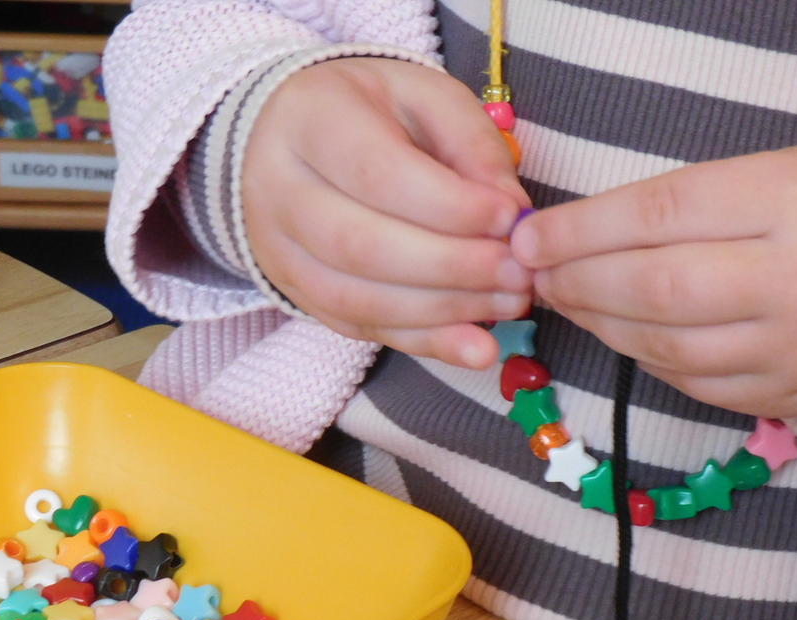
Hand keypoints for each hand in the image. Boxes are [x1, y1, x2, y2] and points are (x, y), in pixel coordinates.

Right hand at [242, 57, 531, 368]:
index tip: (510, 218)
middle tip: (518, 273)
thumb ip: (471, 144)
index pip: (378, 175)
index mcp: (309, 119)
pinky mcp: (297, 292)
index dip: (450, 206)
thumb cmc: (370, 111)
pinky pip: (360, 329)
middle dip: (452, 267)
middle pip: (362, 247)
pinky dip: (424, 343)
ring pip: (359, 300)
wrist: (287, 136)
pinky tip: (476, 347)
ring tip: (507, 304)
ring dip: (444, 312)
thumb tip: (512, 213)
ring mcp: (279, 250)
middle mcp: (278, 189)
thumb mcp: (425, 96)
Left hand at [509, 145, 796, 418]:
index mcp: (792, 203)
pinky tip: (619, 331)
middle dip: (580, 282)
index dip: (581, 230)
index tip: (530, 238)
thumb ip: (669, 204)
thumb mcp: (759, 177)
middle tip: (536, 275)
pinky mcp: (788, 396)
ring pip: (665, 345)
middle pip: (657, 288)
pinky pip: (690, 382)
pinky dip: (642, 356)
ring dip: (600, 323)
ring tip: (568, 299)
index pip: (661, 215)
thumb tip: (561, 238)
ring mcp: (796, 349)